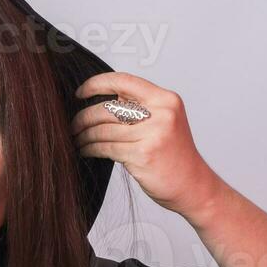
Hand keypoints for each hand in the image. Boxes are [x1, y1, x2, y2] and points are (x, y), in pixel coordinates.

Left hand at [71, 71, 219, 219]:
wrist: (193, 185)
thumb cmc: (175, 156)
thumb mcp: (165, 121)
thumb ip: (140, 107)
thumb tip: (102, 98)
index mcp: (166, 100)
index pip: (123, 81)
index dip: (96, 84)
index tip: (80, 93)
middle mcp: (162, 113)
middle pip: (108, 107)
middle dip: (84, 117)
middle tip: (74, 125)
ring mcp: (153, 134)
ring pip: (103, 129)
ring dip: (84, 135)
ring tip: (77, 139)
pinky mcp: (142, 155)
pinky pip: (106, 147)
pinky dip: (91, 148)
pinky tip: (86, 150)